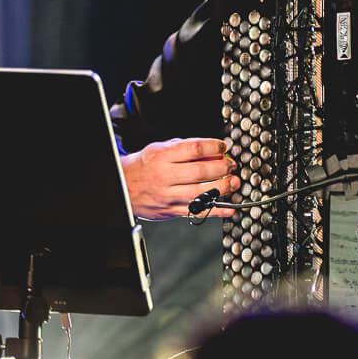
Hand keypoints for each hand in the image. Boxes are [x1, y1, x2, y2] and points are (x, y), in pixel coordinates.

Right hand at [121, 137, 238, 219]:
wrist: (123, 186)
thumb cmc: (145, 166)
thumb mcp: (160, 149)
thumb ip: (185, 148)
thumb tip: (213, 150)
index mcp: (162, 157)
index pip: (193, 149)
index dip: (213, 146)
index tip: (223, 146)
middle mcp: (164, 176)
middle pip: (199, 172)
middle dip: (222, 167)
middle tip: (232, 165)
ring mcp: (168, 196)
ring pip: (200, 193)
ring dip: (222, 188)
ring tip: (234, 182)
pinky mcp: (171, 211)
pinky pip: (196, 212)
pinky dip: (216, 211)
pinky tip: (229, 209)